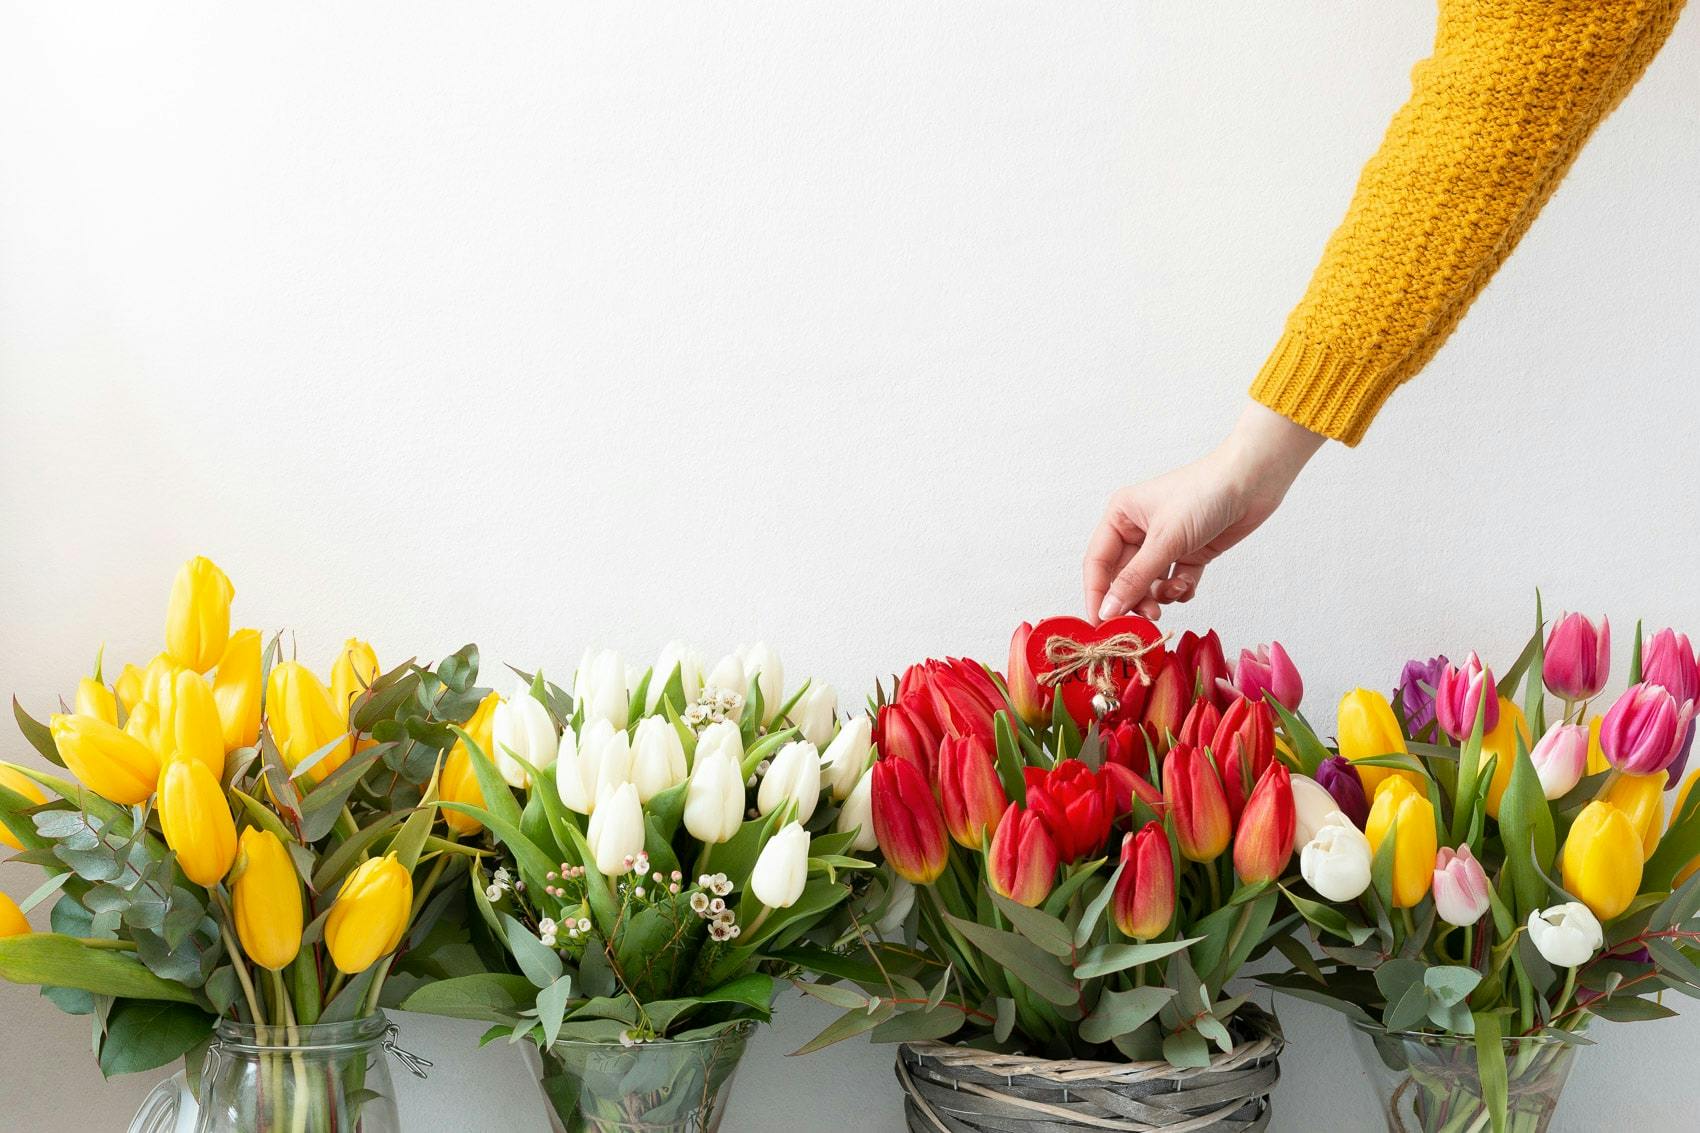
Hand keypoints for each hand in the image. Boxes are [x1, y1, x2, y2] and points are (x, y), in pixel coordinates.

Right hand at [1084, 401, 1323, 621]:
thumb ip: (1135, 579)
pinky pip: (1174, 583)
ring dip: (1161, 595)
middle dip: (1135, 599)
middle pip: (1123, 578)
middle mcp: (1138, 530)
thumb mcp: (1165, 540)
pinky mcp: (1190, 552)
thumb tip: (1107, 611)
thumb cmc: (1204, 494)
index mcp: (1121, 516)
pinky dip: (1181, 589)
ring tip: (1177, 590)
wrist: (1253, 481)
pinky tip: (1190, 582)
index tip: (1099, 626)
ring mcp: (1165, 543)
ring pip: (1149, 584)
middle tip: (1148, 617)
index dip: (1096, 595)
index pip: (1098, 563)